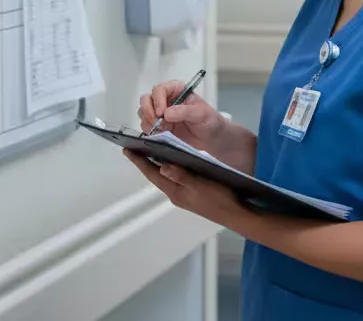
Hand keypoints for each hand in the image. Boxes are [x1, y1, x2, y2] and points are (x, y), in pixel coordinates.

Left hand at [124, 151, 246, 225]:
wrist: (235, 214)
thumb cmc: (219, 198)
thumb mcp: (200, 185)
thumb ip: (181, 176)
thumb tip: (161, 166)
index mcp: (175, 192)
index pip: (152, 174)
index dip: (139, 161)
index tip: (127, 149)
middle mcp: (176, 194)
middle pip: (156, 175)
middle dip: (145, 161)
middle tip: (135, 147)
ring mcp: (184, 195)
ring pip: (166, 177)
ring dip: (157, 164)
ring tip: (149, 150)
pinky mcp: (193, 194)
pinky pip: (176, 178)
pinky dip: (170, 168)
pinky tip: (173, 161)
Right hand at [138, 80, 226, 151]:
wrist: (212, 139)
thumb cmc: (210, 121)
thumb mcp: (201, 114)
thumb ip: (185, 111)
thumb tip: (167, 113)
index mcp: (176, 90)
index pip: (159, 89)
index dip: (157, 100)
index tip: (161, 113)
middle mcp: (166, 100)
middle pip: (146, 99)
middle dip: (148, 111)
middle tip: (157, 122)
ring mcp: (161, 114)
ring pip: (143, 113)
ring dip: (149, 122)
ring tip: (163, 130)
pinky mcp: (159, 127)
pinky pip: (146, 127)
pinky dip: (150, 131)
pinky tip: (162, 135)